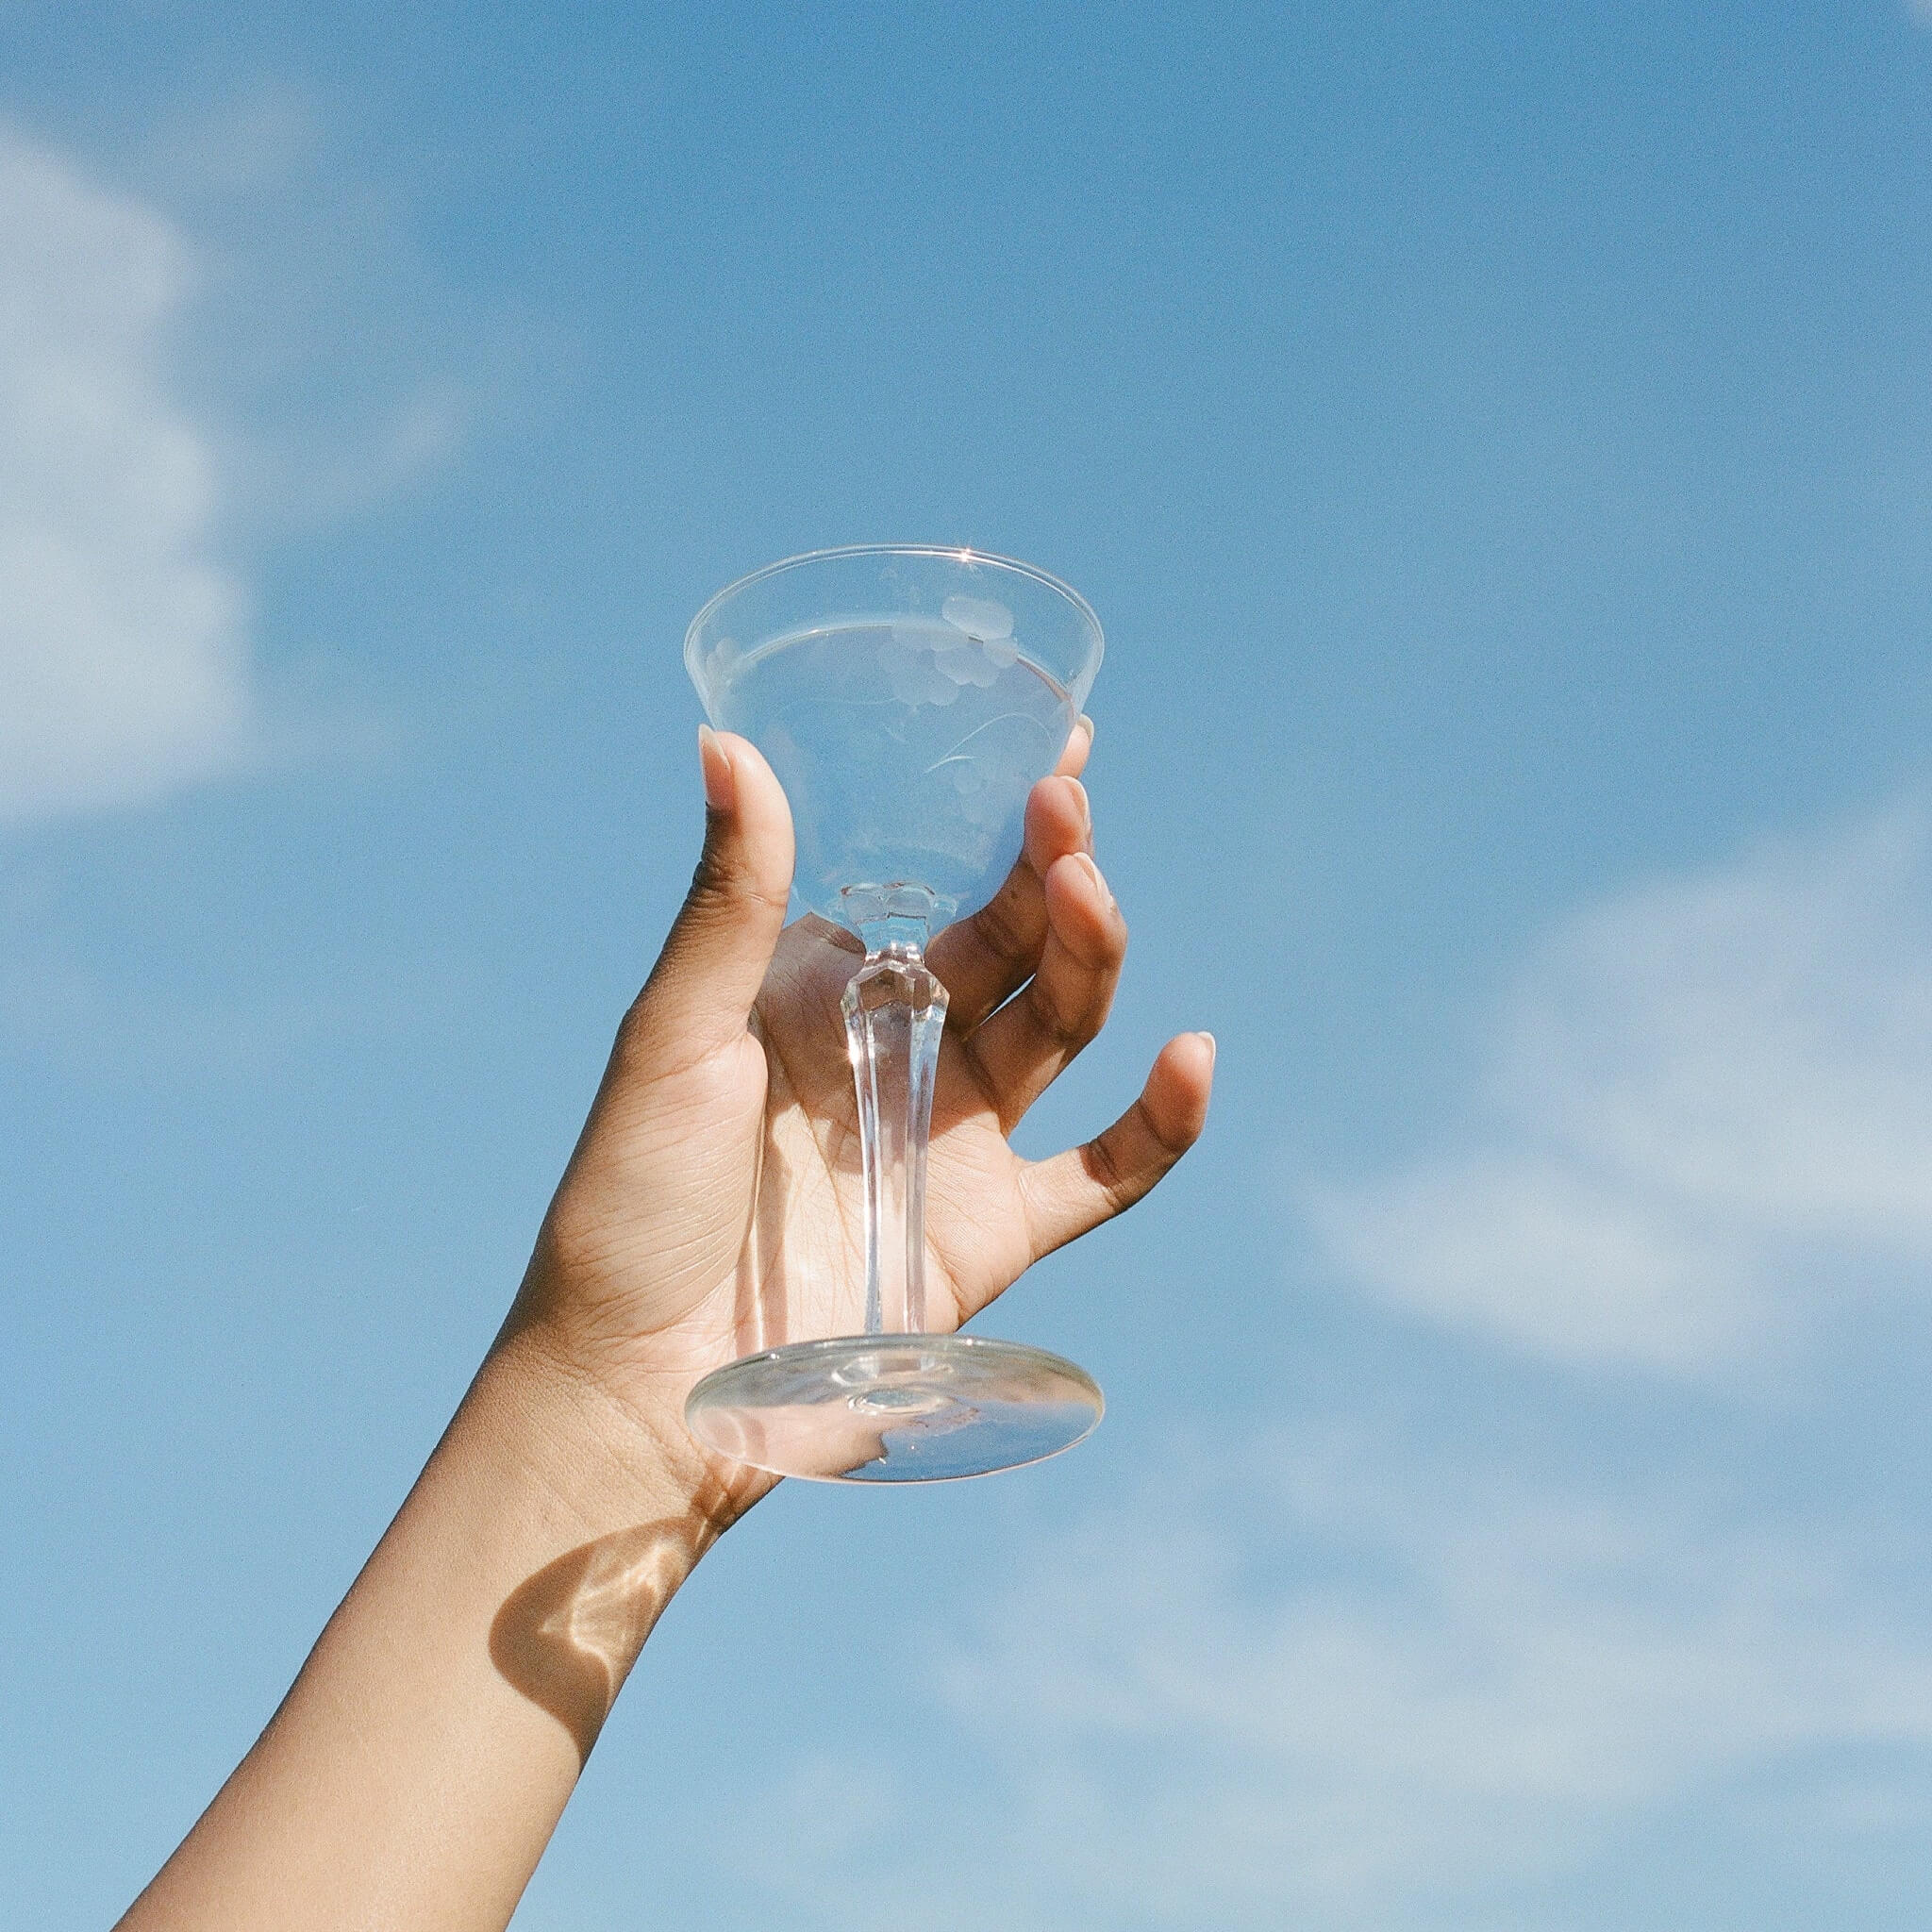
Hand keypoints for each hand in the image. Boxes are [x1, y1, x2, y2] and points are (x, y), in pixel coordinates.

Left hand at [505, 722, 1213, 1503]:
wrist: (640, 1382)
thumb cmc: (631, 1199)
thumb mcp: (673, 1035)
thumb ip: (726, 902)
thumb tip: (724, 741)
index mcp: (832, 989)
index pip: (943, 882)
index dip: (1004, 819)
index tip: (1058, 744)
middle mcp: (907, 1049)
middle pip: (1016, 944)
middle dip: (1050, 871)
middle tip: (1063, 809)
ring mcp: (958, 1138)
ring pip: (1063, 1028)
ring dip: (1090, 957)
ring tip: (1089, 897)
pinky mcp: (993, 1232)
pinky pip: (1105, 1173)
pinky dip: (1159, 1124)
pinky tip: (1190, 1057)